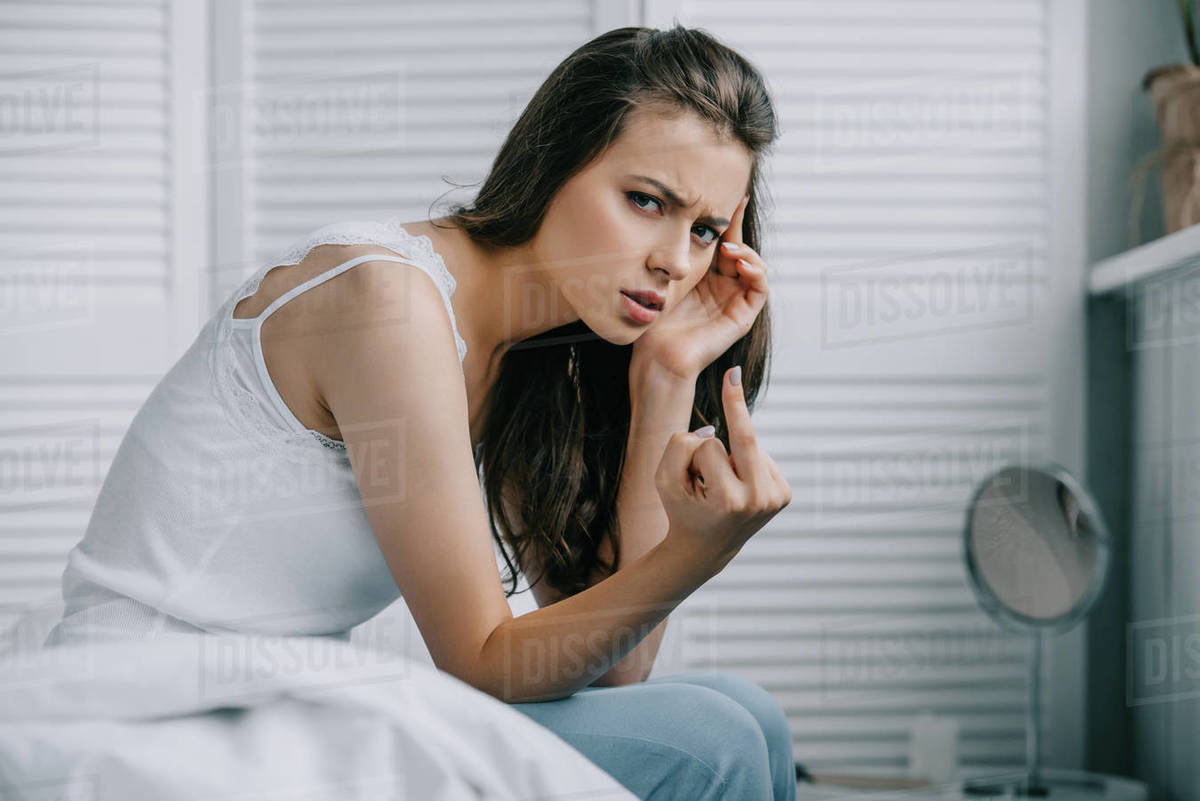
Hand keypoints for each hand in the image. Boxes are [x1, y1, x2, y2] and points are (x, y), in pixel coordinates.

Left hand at [631, 194, 768, 380]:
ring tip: (729, 249)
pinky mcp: (742, 317)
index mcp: (705, 276)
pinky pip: (760, 289)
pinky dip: (757, 273)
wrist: (657, 354)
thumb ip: (678, 254)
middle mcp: (722, 287)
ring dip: (747, 252)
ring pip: (755, 266)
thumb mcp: (666, 276)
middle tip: (732, 210)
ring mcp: (734, 301)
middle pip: (740, 249)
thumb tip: (676, 216)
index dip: (729, 220)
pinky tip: (741, 265)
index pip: (723, 242)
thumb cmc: (654, 319)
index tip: (732, 196)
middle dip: (738, 228)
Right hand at [655, 366, 790, 567]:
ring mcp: (775, 499)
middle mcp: (758, 500)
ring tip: (720, 485)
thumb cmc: (681, 509)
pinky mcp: (784, 495)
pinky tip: (737, 483)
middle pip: (744, 438)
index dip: (694, 450)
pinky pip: (761, 456)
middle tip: (732, 374)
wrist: (705, 548)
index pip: (711, 447)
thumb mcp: (664, 479)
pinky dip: (745, 462)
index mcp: (729, 500)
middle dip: (733, 410)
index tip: (731, 375)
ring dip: (730, 455)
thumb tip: (714, 430)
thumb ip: (679, 446)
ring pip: (750, 447)